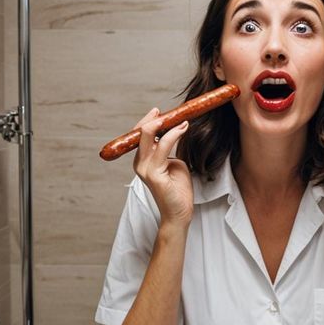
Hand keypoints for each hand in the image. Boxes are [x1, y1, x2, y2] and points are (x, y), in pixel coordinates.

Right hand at [132, 107, 194, 230]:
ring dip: (167, 124)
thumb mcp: (175, 164)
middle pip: (141, 132)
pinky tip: (183, 128)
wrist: (180, 213)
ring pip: (149, 136)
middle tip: (170, 111)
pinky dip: (174, 135)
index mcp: (142, 160)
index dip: (151, 121)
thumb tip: (173, 135)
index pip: (141, 134)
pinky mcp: (154, 174)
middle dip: (154, 118)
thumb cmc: (178, 190)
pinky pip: (163, 147)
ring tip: (182, 119)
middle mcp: (140, 162)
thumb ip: (170, 150)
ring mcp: (145, 168)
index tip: (163, 112)